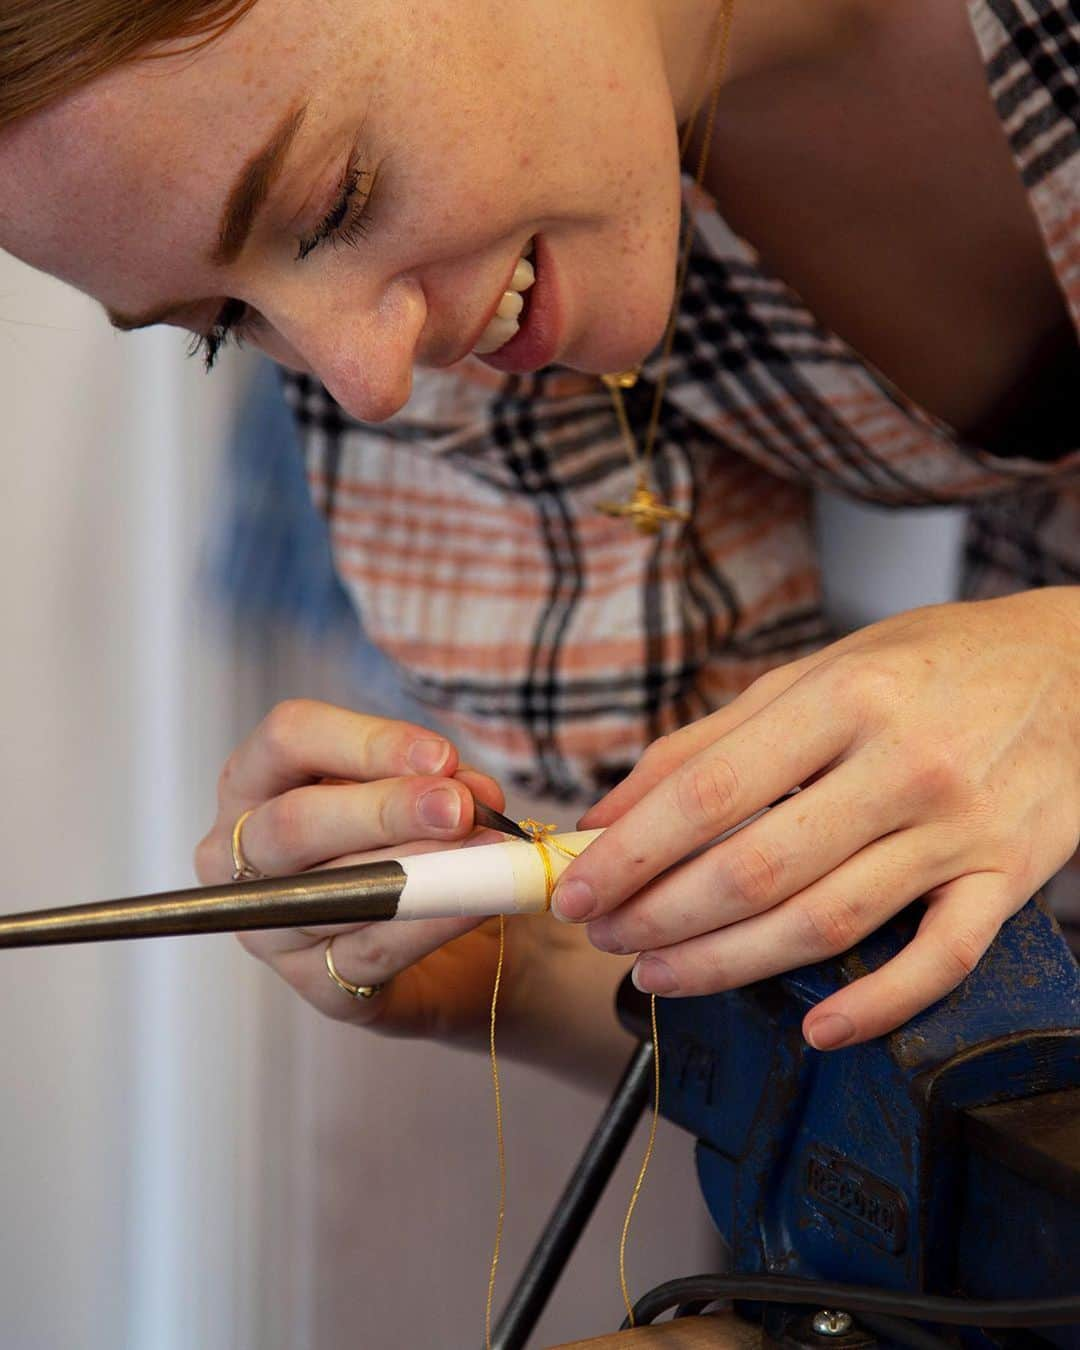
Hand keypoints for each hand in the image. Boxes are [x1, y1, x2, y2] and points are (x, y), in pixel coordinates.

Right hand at [196, 698, 518, 1043]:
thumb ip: (436, 782)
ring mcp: (271, 929)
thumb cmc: (419, 842)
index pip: (287, 739)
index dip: (367, 742)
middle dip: (386, 810)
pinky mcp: (318, 986)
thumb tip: (462, 788)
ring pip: (336, 890)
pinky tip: (475, 902)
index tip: (441, 756)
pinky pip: (374, 949)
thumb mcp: (422, 792)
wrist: (463, 939)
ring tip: (485, 851)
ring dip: (420, 866)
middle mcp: (241, 855)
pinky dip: (432, 922)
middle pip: (295, 821)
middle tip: (458, 808)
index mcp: (256, 781)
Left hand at [552, 590, 1079, 1049]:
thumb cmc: (929, 665)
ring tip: (660, 973)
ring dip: (727, 963)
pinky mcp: (1011, 876)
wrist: (1074, 664)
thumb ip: (708, 743)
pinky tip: (814, 1027)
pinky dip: (876, 1004)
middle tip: (607, 935)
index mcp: (843, 699)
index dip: (631, 851)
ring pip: (827, 921)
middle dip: (661, 914)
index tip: (577, 888)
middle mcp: (902, 763)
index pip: (709, 791)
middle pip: (756, 867)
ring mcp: (960, 827)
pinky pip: (941, 959)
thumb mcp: (813, 673)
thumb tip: (610, 814)